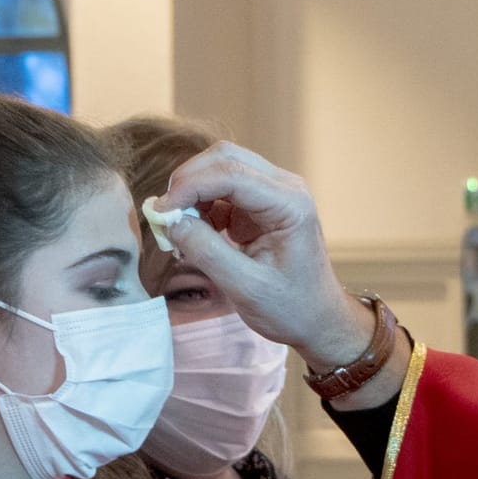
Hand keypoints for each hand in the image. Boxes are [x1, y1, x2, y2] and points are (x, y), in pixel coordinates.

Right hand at [156, 143, 375, 370]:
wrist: (317, 319)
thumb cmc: (291, 307)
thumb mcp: (245, 287)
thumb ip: (206, 252)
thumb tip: (170, 221)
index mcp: (290, 204)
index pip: (231, 174)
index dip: (190, 186)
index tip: (160, 212)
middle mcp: (284, 188)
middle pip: (224, 159)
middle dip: (188, 182)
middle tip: (163, 216)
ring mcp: (273, 193)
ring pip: (221, 169)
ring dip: (192, 192)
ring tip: (176, 228)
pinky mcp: (259, 204)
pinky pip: (222, 190)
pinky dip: (200, 205)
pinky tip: (191, 233)